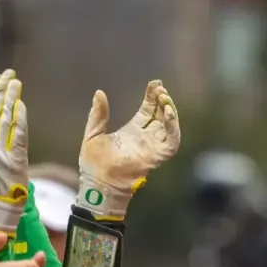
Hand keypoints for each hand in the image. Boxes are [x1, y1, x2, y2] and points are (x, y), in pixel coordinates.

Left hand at [77, 80, 180, 219]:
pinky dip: (173, 127)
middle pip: (160, 115)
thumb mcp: (93, 133)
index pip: (148, 110)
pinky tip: (168, 114)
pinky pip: (171, 141)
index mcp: (132, 131)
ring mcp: (152, 147)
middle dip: (163, 100)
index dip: (152, 97)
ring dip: (170, 111)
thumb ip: (98, 114)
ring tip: (165, 99)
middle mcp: (145, 137)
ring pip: (169, 126)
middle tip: (160, 88)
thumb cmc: (93, 163)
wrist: (97, 182)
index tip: (154, 84)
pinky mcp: (156, 156)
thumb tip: (99, 92)